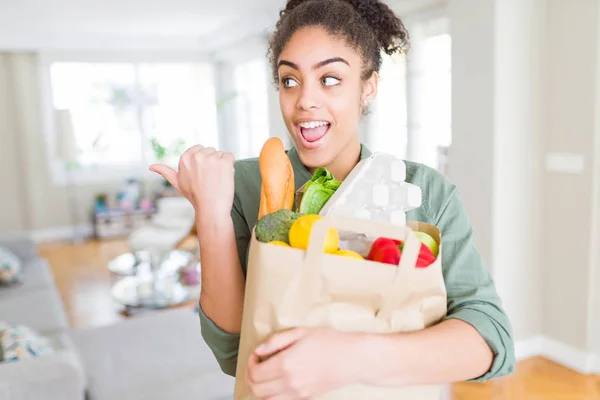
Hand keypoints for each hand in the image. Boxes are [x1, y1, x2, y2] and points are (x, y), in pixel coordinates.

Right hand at [149, 145, 234, 218]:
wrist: (211, 209)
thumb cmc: (195, 196)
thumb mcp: (177, 183)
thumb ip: (165, 172)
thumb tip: (151, 167)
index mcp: (185, 158)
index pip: (200, 149)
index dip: (203, 161)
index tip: (202, 174)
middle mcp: (197, 156)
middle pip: (211, 151)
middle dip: (212, 162)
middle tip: (209, 179)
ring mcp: (211, 158)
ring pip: (221, 154)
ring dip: (222, 165)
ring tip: (216, 179)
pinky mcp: (224, 162)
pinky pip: (230, 156)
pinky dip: (230, 165)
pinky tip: (224, 177)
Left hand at [246, 327, 362, 398]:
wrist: (353, 359)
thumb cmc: (330, 342)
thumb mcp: (301, 332)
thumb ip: (276, 340)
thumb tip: (259, 350)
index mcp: (286, 364)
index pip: (255, 373)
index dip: (250, 363)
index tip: (256, 355)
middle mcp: (290, 382)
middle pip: (256, 389)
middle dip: (251, 377)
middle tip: (257, 365)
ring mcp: (298, 393)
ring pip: (266, 399)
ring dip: (261, 388)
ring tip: (267, 374)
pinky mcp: (306, 398)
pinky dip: (273, 395)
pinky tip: (279, 381)